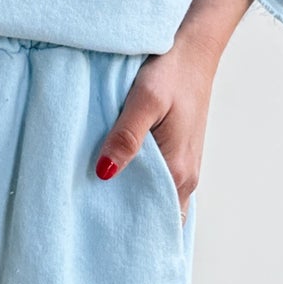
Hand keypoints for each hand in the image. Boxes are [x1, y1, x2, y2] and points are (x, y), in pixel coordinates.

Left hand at [94, 35, 216, 223]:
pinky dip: (139, 185)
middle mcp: (186, 176)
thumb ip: (126, 136)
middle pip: (154, 214)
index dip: (128, 231)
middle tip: (89, 224)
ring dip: (131, 202)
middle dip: (126, 221)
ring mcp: (185, 166)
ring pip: (155, 198)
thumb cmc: (171, 71)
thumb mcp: (145, 100)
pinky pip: (158, 182)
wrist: (193, 49)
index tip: (98, 235)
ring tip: (96, 205)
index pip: (155, 221)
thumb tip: (104, 173)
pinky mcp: (178, 154)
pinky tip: (116, 178)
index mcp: (178, 170)